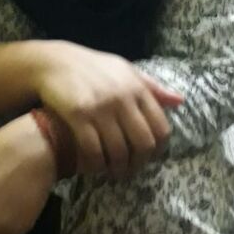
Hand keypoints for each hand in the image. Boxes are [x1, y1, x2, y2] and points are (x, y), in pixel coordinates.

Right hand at [33, 41, 183, 178]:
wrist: (53, 62)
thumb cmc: (92, 67)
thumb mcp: (124, 70)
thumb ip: (152, 87)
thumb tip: (180, 101)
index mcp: (136, 87)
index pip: (160, 127)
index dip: (158, 149)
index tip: (149, 156)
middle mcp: (122, 98)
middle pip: (143, 143)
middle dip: (139, 163)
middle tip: (131, 169)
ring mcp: (100, 107)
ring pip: (119, 151)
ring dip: (119, 168)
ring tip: (114, 172)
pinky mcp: (78, 115)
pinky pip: (94, 150)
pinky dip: (97, 164)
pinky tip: (95, 166)